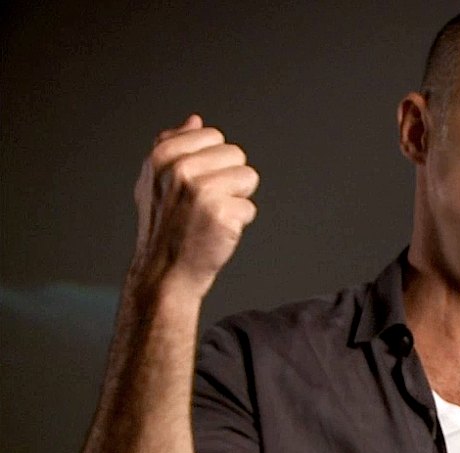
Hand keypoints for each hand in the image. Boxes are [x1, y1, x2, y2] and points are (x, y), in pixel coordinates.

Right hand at [131, 114, 258, 298]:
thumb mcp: (154, 180)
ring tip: (211, 216)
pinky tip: (216, 233)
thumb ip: (173, 145)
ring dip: (237, 199)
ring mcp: (202, 191)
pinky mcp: (222, 214)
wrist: (164, 272)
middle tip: (205, 204)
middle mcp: (180, 170)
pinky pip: (250, 207)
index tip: (194, 184)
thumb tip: (195, 120)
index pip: (214, 136)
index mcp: (163, 155)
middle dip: (228, 178)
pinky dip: (238, 223)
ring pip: (248, 177)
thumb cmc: (163, 226)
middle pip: (236, 154)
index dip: (212, 162)